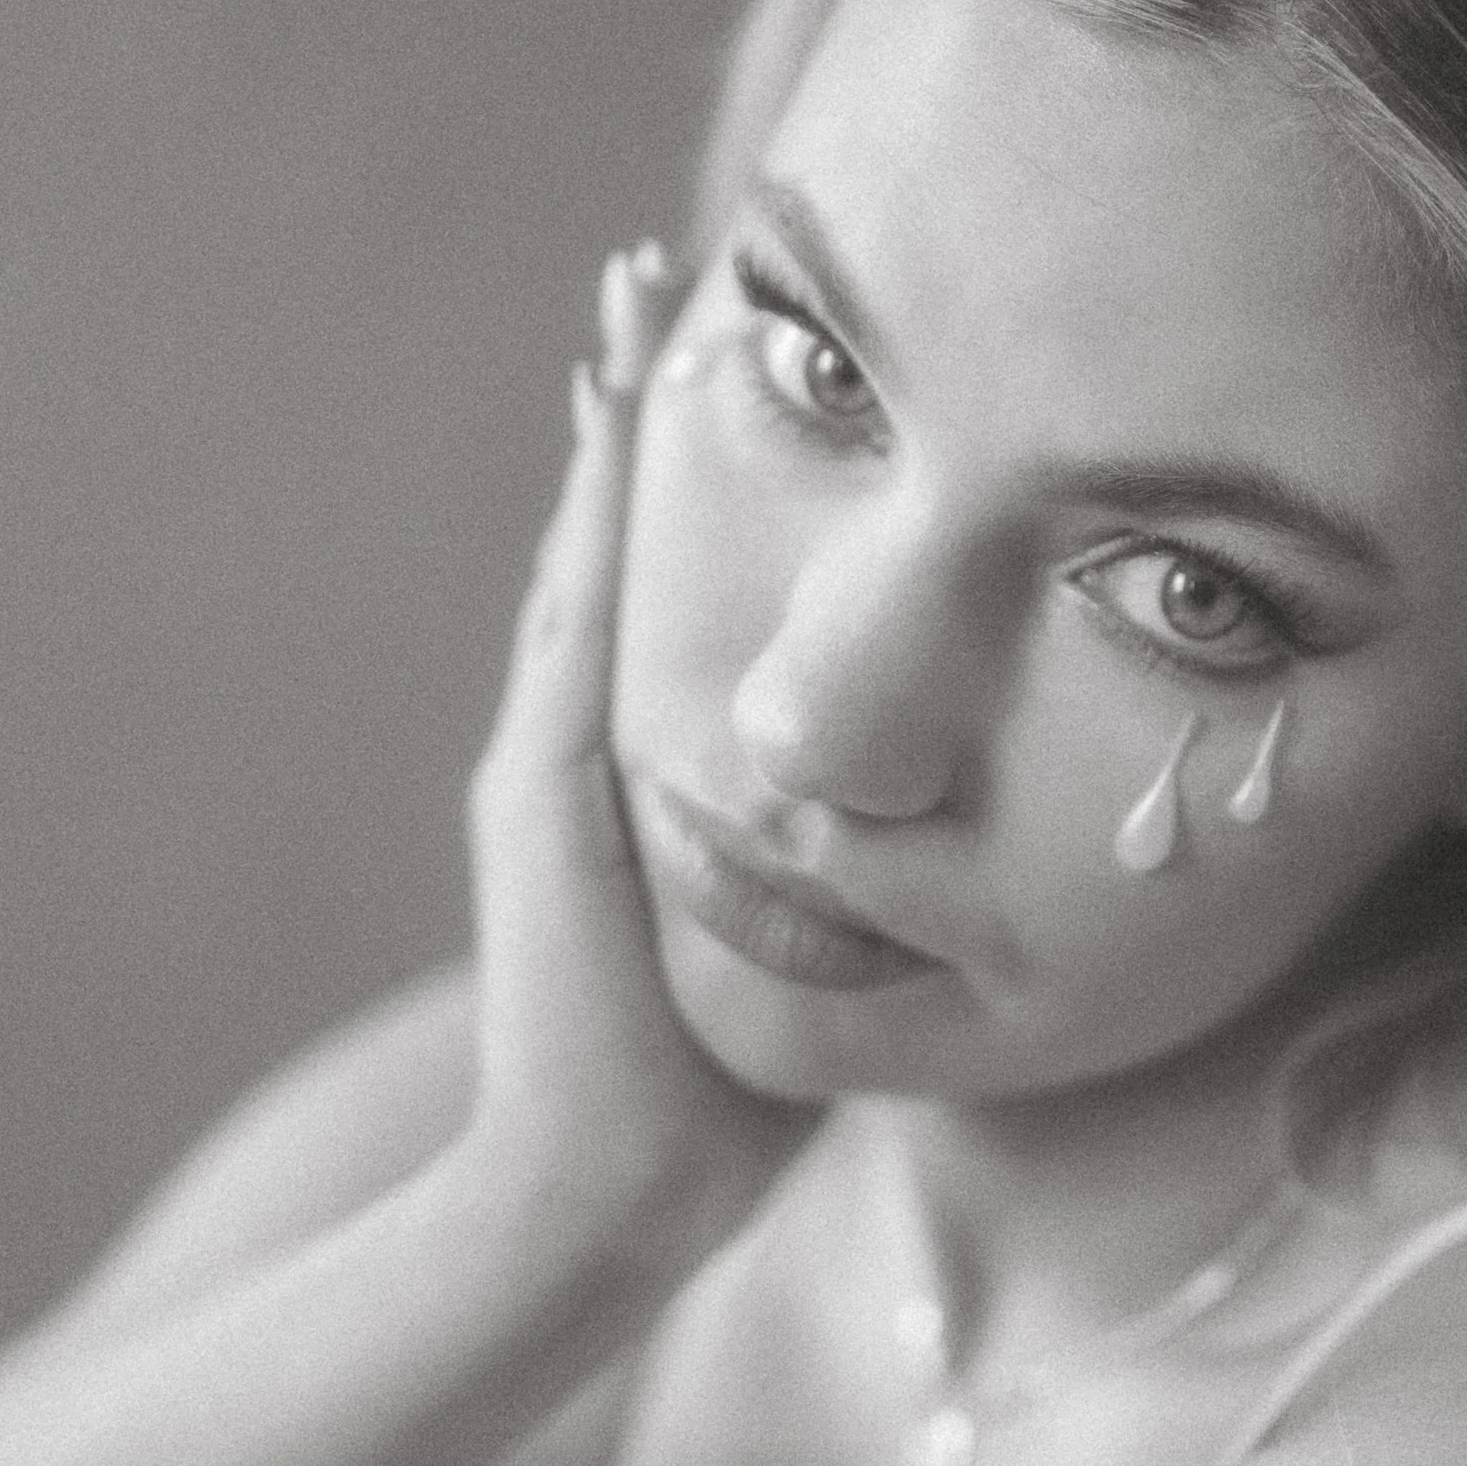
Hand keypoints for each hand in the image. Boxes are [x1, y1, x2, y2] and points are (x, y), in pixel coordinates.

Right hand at [462, 248, 812, 1265]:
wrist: (608, 1193)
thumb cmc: (716, 1096)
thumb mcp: (790, 951)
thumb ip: (826, 881)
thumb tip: (922, 843)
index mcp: (646, 778)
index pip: (664, 597)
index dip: (676, 483)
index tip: (720, 363)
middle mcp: (585, 748)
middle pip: (608, 540)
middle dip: (630, 410)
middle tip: (652, 272)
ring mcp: (554, 762)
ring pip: (585, 553)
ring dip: (607, 428)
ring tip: (628, 303)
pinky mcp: (544, 791)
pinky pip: (576, 618)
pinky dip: (592, 514)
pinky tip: (613, 418)